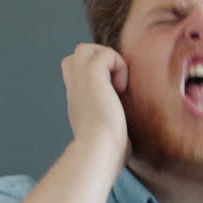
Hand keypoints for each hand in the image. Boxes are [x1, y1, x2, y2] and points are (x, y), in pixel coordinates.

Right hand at [60, 43, 129, 160]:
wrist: (99, 150)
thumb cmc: (107, 153)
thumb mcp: (108, 138)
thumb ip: (112, 131)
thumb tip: (128, 144)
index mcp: (77, 102)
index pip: (75, 75)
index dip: (94, 75)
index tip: (111, 96)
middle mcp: (74, 89)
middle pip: (75, 57)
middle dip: (98, 62)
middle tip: (113, 85)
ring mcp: (80, 80)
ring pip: (84, 48)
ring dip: (106, 59)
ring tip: (117, 83)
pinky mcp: (91, 75)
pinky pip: (106, 54)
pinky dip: (119, 66)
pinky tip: (122, 88)